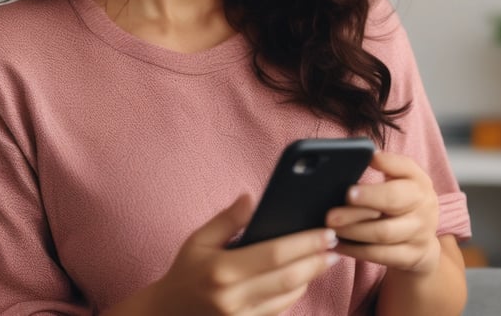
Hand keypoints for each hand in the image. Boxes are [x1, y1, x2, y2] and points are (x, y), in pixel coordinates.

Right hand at [147, 194, 339, 315]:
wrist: (166, 315)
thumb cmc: (185, 272)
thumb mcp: (198, 240)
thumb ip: (227, 219)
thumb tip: (252, 197)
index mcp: (223, 270)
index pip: (275, 254)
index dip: (305, 243)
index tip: (326, 232)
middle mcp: (234, 298)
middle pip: (289, 279)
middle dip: (317, 261)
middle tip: (335, 245)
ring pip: (289, 298)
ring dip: (310, 278)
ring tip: (323, 259)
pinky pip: (279, 311)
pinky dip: (294, 294)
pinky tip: (302, 278)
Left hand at [326, 151, 440, 274]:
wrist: (423, 240)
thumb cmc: (402, 201)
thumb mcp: (400, 179)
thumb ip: (385, 165)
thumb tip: (364, 154)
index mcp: (418, 181)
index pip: (403, 169)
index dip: (381, 170)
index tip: (350, 188)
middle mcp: (424, 205)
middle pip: (392, 202)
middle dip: (359, 206)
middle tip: (331, 213)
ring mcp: (421, 233)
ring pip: (383, 233)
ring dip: (353, 230)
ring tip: (330, 227)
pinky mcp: (413, 256)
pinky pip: (381, 255)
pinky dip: (356, 250)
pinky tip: (337, 244)